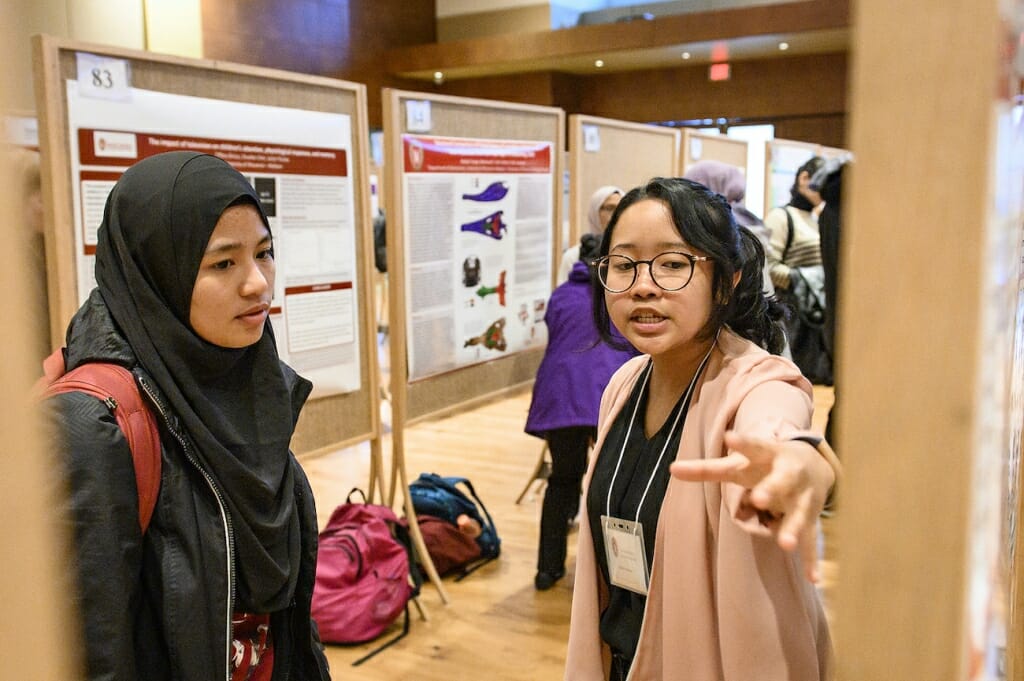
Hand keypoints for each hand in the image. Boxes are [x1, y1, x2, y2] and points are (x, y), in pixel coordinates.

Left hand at [669, 431, 834, 581]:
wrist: (815, 463)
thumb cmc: (764, 464)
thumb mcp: (738, 463)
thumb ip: (706, 468)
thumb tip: (671, 469)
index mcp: (768, 455)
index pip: (754, 447)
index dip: (743, 443)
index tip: (729, 437)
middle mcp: (788, 475)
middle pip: (781, 482)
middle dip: (770, 489)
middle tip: (757, 499)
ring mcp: (802, 498)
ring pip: (799, 514)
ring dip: (792, 528)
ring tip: (784, 545)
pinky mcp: (811, 518)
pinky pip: (812, 540)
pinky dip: (812, 559)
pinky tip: (812, 579)